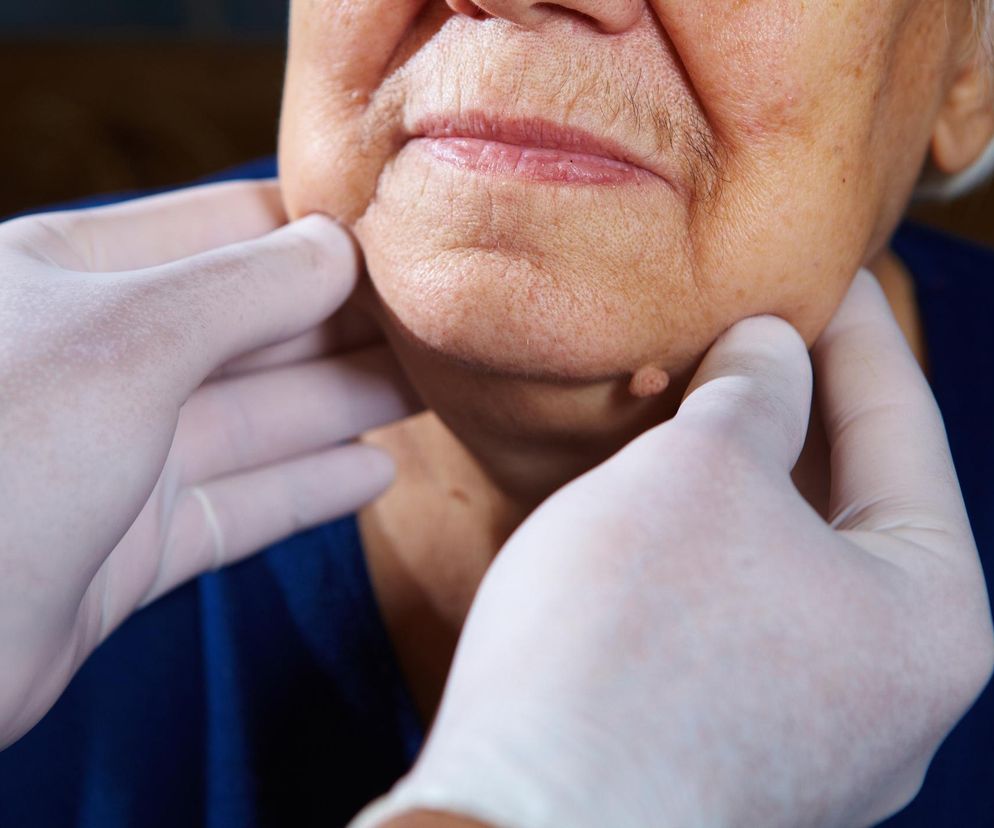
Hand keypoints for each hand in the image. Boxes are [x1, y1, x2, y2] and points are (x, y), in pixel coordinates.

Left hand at [0, 181, 418, 746]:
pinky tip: (375, 473)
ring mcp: (116, 458)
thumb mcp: (128, 339)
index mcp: (73, 279)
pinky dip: (308, 490)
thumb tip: (338, 247)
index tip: (401, 241)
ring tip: (431, 391)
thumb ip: (245, 289)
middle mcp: (98, 362)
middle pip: (252, 330)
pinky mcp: (131, 545)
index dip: (313, 234)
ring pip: (257, 420)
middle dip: (344, 326)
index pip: (222, 229)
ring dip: (344, 406)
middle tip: (438, 325)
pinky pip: (241, 505)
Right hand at [353, 270, 993, 827]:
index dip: (856, 333)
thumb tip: (772, 347)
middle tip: (752, 319)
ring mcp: (809, 726)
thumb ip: (755, 393)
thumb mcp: (701, 474)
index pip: (904, 433)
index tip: (822, 267)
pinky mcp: (727, 744)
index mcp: (930, 619)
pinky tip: (655, 492)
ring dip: (740, 473)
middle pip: (847, 501)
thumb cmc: (627, 644)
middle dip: (796, 404)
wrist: (518, 824)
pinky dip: (704, 539)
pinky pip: (734, 609)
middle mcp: (887, 685)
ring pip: (781, 558)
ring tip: (696, 392)